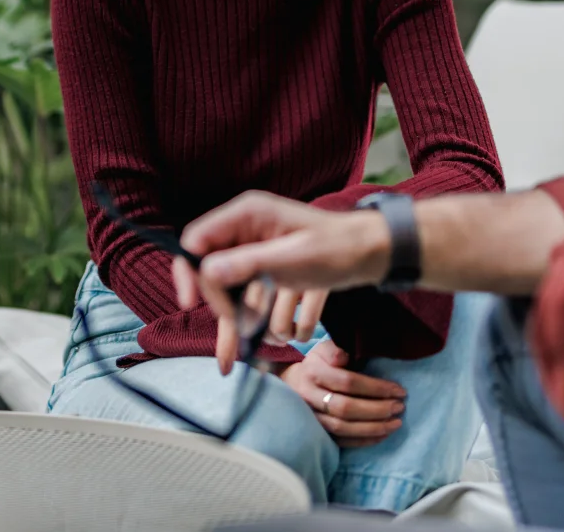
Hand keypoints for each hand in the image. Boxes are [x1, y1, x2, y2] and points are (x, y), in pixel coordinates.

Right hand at [173, 192, 391, 368]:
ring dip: (247, 320)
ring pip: (232, 293)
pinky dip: (261, 321)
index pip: (197, 241)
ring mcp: (256, 252)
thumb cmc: (338, 247)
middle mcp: (245, 231)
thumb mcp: (292, 258)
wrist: (372, 252)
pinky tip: (277, 340)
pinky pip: (251, 299)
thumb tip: (206, 271)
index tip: (192, 303)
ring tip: (261, 348)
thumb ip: (247, 264)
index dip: (190, 272)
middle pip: (212, 272)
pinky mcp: (267, 271)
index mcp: (246, 215)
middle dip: (225, 307)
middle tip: (240, 334)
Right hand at [278, 340, 404, 448]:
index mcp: (314, 373)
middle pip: (346, 408)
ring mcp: (312, 418)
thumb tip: (344, 357)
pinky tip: (382, 435)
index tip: (398, 390)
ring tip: (396, 423)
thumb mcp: (323, 350)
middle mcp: (310, 397)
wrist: (291, 386)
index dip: (375, 388)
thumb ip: (335, 349)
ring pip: (343, 427)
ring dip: (373, 428)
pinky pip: (341, 441)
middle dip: (377, 409)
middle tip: (399, 407)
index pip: (348, 382)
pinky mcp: (317, 433)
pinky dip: (364, 440)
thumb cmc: (316, 365)